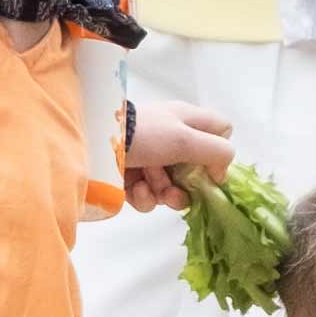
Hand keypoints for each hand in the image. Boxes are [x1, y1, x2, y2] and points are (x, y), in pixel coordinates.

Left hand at [110, 101, 237, 209]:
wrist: (94, 144)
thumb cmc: (145, 134)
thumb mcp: (186, 137)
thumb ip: (217, 151)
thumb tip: (221, 172)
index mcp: (186, 121)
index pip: (219, 131)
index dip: (220, 153)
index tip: (210, 171)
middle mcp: (170, 138)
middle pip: (194, 170)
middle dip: (187, 186)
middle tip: (176, 191)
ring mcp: (150, 159)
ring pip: (171, 187)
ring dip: (164, 193)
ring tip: (151, 189)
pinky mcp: (130, 177)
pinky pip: (147, 196)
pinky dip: (143, 196)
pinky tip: (135, 189)